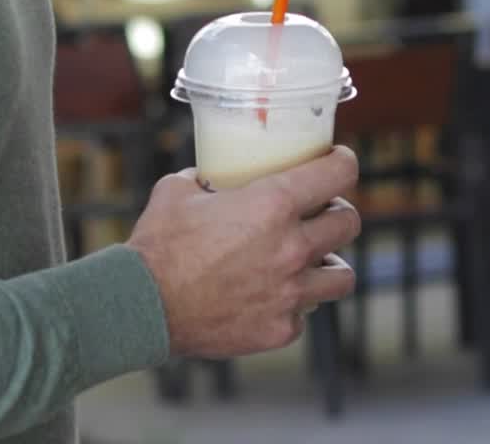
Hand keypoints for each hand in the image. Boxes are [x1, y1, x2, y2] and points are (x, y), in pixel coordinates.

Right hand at [128, 145, 360, 358]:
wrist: (141, 306)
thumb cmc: (159, 243)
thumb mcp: (180, 189)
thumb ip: (208, 176)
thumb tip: (214, 171)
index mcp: (274, 203)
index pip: (339, 173)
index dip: (343, 161)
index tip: (338, 160)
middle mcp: (292, 246)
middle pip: (349, 223)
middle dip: (338, 212)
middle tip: (321, 212)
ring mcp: (289, 292)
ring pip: (342, 276)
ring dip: (329, 263)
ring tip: (311, 259)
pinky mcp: (279, 329)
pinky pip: (305, 312)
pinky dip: (294, 303)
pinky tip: (273, 295)